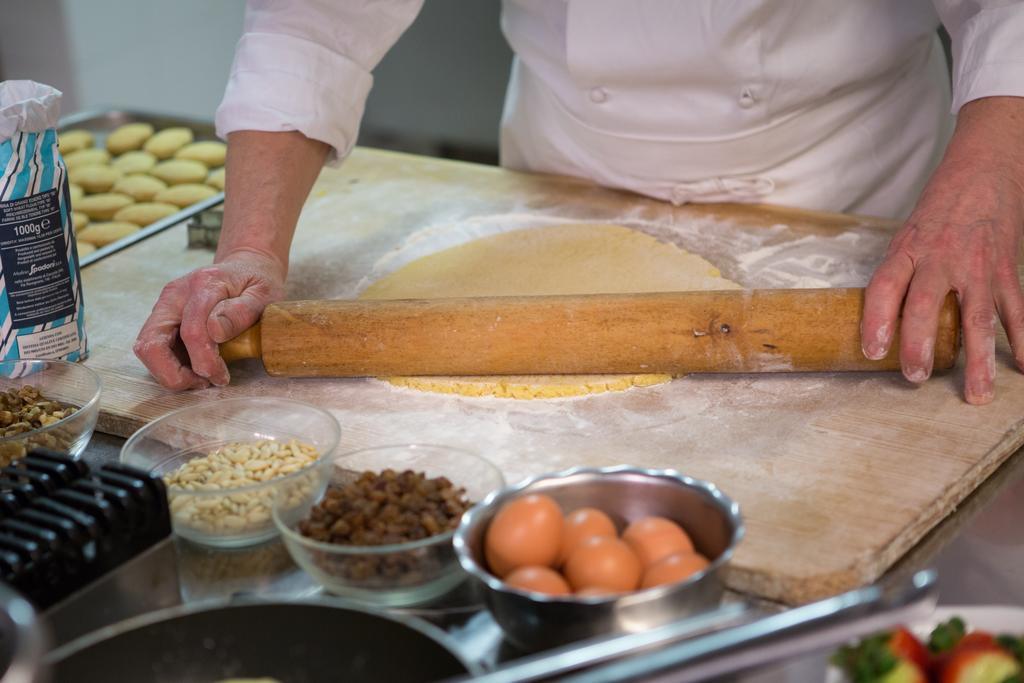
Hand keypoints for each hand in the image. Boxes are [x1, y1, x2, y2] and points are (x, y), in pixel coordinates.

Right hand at [134, 250, 284, 389]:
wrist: (246, 267)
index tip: (221, 376)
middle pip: (151, 343)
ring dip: (170, 372)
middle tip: (204, 382)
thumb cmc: (257, 282)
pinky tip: (196, 368)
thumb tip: (215, 331)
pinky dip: (171, 365)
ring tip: (202, 378)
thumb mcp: (263, 294)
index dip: (204, 360)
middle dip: (173, 374)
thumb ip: (241, 311)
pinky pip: (155, 348)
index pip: (192, 331)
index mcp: (203, 285)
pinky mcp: (163, 318)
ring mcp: (165, 307)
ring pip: (147, 348)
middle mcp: (175, 295)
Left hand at [862, 98, 1023, 403]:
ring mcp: (978, 266)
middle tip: (914, 376)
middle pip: (924, 307)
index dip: (875, 321)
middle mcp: (940, 258)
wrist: (986, 168)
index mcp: (907, 249)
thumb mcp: (907, 234)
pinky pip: (1016, 310)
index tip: (872, 352)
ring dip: (977, 360)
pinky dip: (1022, 340)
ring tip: (976, 394)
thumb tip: (881, 321)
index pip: (884, 287)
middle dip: (918, 346)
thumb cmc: (939, 208)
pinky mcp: (1008, 269)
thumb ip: (899, 273)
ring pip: (977, 319)